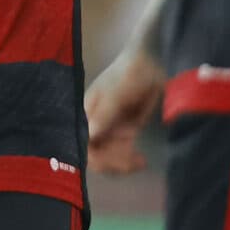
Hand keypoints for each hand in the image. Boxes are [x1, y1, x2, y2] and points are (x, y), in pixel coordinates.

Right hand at [84, 49, 164, 174]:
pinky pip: (122, 155)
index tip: (108, 162)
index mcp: (84, 115)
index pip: (80, 144)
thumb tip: (88, 136)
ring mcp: (108, 132)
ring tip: (140, 161)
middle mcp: (93, 127)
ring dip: (122, 164)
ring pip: (109, 159)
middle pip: (95, 157)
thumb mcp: (115, 93)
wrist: (148, 64)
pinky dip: (130, 161)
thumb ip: (104, 114)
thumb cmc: (127, 73)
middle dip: (111, 163)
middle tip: (131, 162)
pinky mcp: (123, 135)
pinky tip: (141, 161)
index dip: (92, 157)